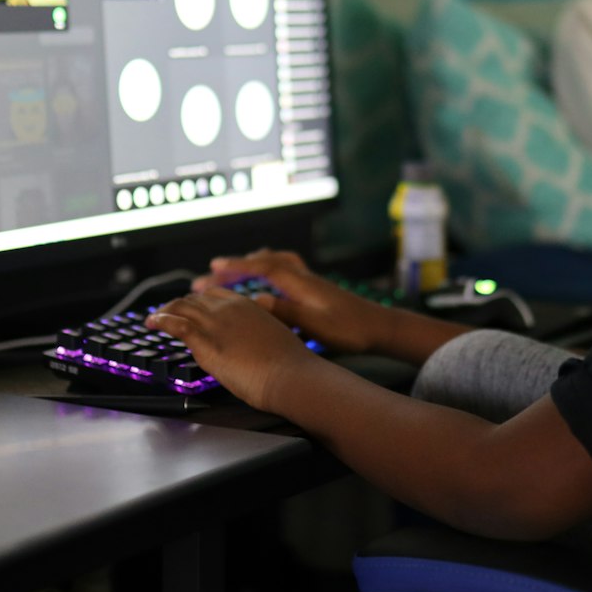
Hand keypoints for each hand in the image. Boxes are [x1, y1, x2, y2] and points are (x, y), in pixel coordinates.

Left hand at [145, 288, 312, 409]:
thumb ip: (258, 333)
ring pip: (181, 307)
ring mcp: (216, 322)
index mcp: (248, 305)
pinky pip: (176, 323)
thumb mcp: (274, 338)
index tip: (191, 307)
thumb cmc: (289, 365)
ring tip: (154, 317)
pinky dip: (160, 320)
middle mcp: (230, 308)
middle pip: (195, 299)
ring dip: (164, 310)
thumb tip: (252, 342)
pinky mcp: (205, 341)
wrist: (291, 375)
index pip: (215, 294)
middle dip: (179, 305)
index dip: (199, 300)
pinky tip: (152, 322)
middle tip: (168, 313)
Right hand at [193, 250, 390, 353]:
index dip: (235, 268)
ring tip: (231, 269)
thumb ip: (287, 312)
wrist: (381, 327)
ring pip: (276, 261)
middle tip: (210, 272)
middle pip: (265, 261)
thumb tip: (255, 300)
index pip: (262, 268)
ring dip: (252, 262)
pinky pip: (286, 268)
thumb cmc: (351, 330)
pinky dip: (269, 267)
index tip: (211, 270)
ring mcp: (311, 280)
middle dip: (237, 265)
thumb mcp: (317, 325)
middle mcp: (304, 277)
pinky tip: (266, 281)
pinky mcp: (316, 287)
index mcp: (302, 284)